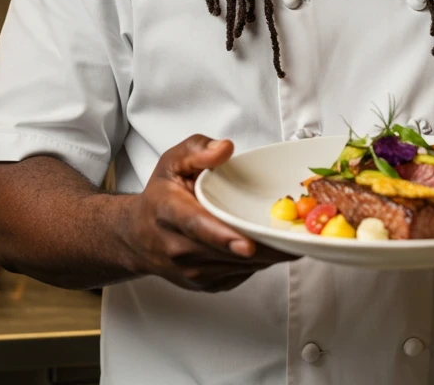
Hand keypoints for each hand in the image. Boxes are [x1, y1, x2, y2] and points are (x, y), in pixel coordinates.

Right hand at [124, 134, 292, 292]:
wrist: (139, 236)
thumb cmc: (162, 196)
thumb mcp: (173, 162)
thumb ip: (198, 149)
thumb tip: (224, 149)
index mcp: (168, 211)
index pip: (196, 226)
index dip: (223, 237)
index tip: (246, 244)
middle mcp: (177, 247)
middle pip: (224, 252)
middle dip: (261, 247)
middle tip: (294, 238)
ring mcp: (191, 271)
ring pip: (237, 267)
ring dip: (267, 256)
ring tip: (294, 240)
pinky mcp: (206, 284)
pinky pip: (240, 274)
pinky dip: (260, 262)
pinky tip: (275, 248)